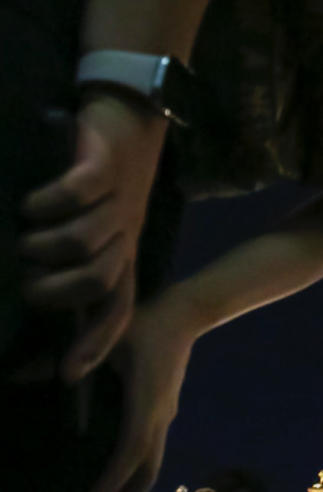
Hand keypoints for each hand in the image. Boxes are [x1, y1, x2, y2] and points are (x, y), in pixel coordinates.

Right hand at [19, 93, 166, 382]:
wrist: (130, 118)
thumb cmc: (101, 183)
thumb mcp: (94, 227)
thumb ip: (69, 266)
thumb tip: (28, 301)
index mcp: (123, 255)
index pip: (117, 310)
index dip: (95, 344)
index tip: (66, 374)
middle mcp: (125, 234)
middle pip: (101, 281)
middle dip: (59, 292)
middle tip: (27, 283)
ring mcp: (117, 202)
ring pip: (86, 241)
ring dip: (47, 245)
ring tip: (24, 238)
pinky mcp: (104, 167)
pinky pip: (78, 192)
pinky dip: (49, 202)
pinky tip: (31, 204)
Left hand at [81, 295, 194, 491]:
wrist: (188, 313)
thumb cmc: (146, 322)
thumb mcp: (110, 334)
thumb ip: (81, 355)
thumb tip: (46, 376)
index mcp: (145, 401)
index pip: (129, 452)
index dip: (111, 483)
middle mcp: (159, 415)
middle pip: (146, 469)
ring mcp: (165, 414)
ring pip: (152, 462)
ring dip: (132, 490)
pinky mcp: (164, 409)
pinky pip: (151, 449)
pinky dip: (137, 471)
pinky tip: (124, 478)